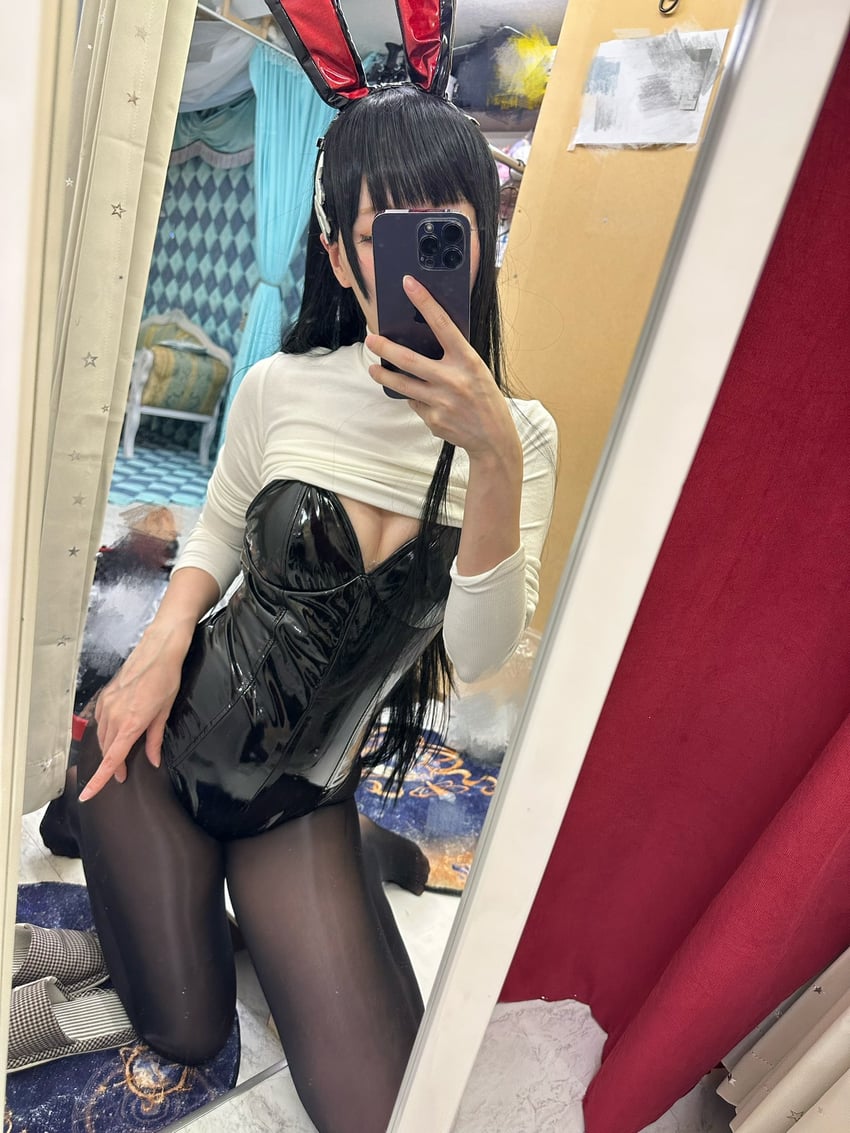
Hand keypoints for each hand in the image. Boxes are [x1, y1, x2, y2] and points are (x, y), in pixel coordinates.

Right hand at [78, 628, 186, 800]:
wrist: (159, 651)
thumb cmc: (166, 679)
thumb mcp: (164, 712)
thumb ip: (155, 739)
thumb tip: (152, 761)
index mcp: (130, 724)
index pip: (111, 759)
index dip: (99, 780)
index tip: (87, 795)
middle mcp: (114, 716)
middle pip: (107, 750)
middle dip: (112, 766)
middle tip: (122, 775)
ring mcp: (107, 705)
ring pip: (102, 737)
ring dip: (110, 749)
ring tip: (120, 756)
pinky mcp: (105, 696)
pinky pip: (101, 721)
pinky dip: (107, 731)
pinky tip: (116, 732)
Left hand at [365, 276, 520, 463]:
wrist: (494, 438)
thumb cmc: (485, 398)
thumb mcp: (476, 371)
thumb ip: (453, 358)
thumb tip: (420, 344)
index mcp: (467, 360)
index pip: (443, 325)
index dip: (425, 302)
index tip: (408, 284)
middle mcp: (453, 379)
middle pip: (408, 359)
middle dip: (384, 347)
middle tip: (370, 339)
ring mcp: (441, 401)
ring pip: (402, 384)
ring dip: (383, 376)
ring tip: (373, 368)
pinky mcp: (433, 419)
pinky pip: (415, 404)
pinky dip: (416, 400)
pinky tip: (427, 401)